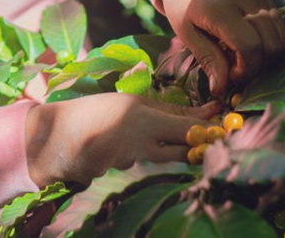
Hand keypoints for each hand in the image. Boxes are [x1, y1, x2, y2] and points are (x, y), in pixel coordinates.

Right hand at [25, 93, 220, 186]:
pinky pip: (151, 174)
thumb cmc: (93, 112)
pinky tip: (143, 158)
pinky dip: (155, 167)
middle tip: (213, 141)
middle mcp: (140, 146)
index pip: (191, 129)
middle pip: (188, 153)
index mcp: (142, 118)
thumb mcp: (129, 102)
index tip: (230, 127)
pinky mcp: (124, 182)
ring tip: (174, 146)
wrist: (53, 140)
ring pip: (171, 165)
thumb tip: (209, 109)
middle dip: (203, 148)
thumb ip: (168, 109)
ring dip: (179, 158)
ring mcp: (133, 167)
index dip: (214, 131)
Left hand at [158, 0, 284, 95]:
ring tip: (241, 56)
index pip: (249, 47)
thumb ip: (207, 58)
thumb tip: (221, 89)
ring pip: (283, 38)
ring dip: (267, 57)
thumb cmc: (183, 1)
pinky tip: (249, 44)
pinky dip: (271, 44)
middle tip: (235, 68)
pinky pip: (282, 28)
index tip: (229, 75)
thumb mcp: (186, 31)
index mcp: (220, 7)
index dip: (244, 69)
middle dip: (257, 66)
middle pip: (271, 45)